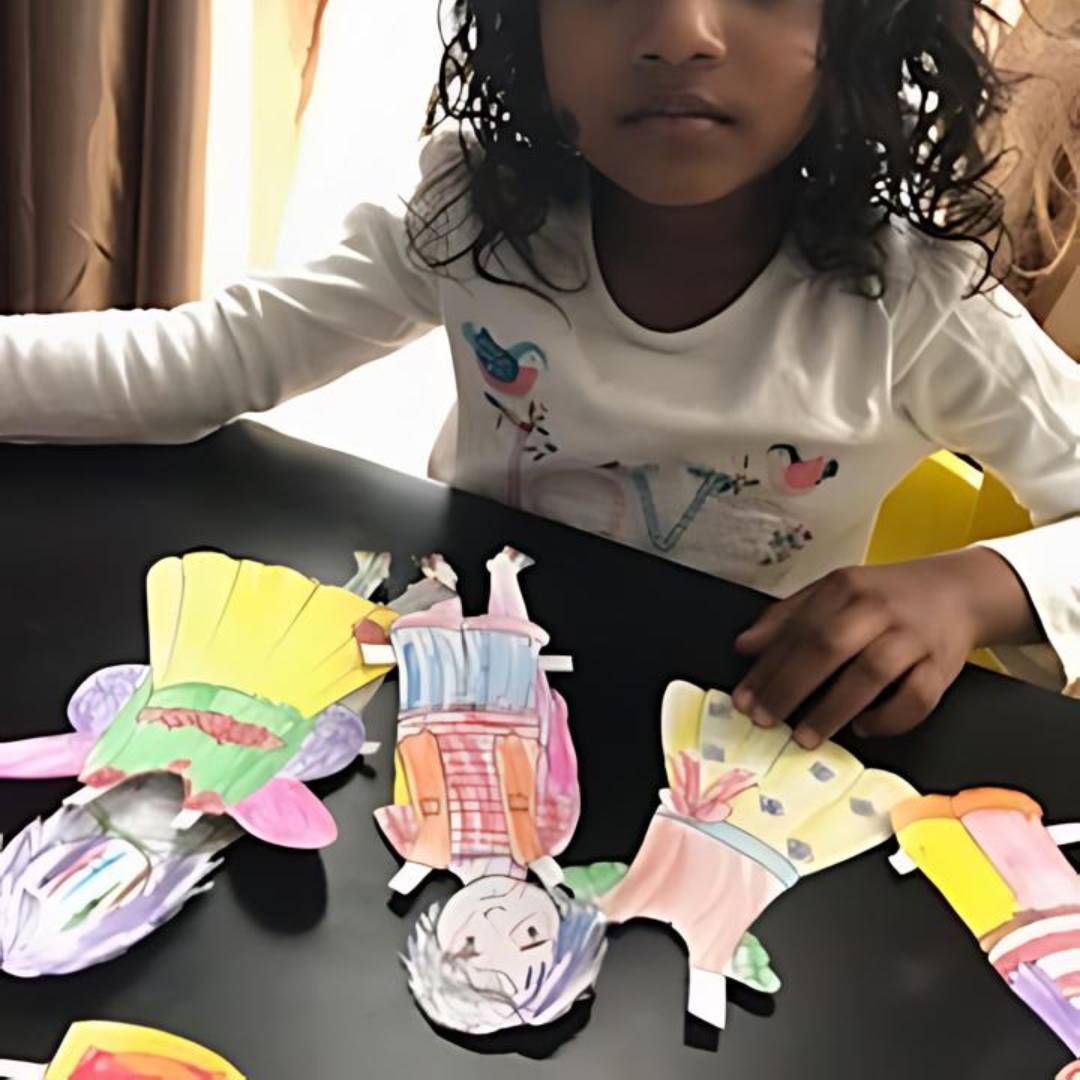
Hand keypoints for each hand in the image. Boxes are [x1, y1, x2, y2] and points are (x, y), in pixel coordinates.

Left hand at [731, 548, 1038, 748]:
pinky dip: (888, 718)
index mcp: (845, 586)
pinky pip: (916, 698)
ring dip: (832, 709)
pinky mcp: (943, 665)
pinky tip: (863, 727)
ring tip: (805, 737)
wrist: (958, 591)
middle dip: (791, 688)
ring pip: (870, 674)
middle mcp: (878, 607)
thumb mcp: (834, 593)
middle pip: (828, 647)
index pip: (798, 629)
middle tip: (766, 720)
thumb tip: (745, 646)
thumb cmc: (885, 597)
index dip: (768, 667)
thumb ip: (788, 617)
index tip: (745, 698)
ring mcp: (913, 636)